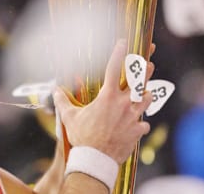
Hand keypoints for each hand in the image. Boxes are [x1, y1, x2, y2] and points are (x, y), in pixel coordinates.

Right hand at [53, 39, 153, 163]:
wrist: (95, 159)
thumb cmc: (82, 137)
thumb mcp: (69, 117)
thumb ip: (63, 101)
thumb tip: (54, 90)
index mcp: (106, 97)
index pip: (113, 69)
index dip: (118, 53)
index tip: (122, 43)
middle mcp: (123, 104)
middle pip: (139, 81)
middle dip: (145, 70)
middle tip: (148, 63)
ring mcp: (133, 117)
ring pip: (146, 100)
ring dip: (145, 96)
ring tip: (145, 94)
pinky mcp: (138, 131)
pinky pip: (144, 124)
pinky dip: (140, 124)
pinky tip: (137, 126)